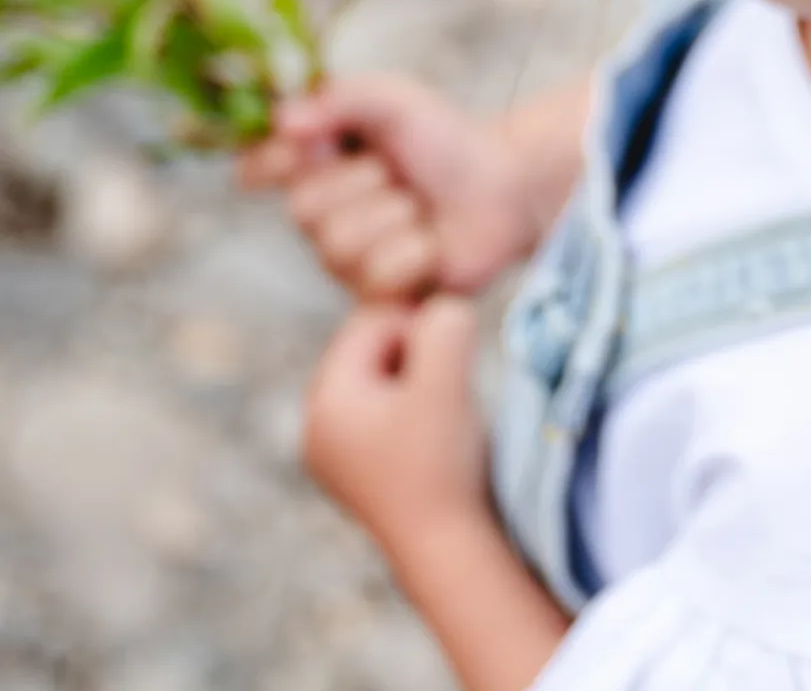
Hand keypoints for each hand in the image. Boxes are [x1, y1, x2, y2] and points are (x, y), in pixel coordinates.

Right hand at [240, 76, 577, 300]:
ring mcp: (343, 259)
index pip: (255, 166)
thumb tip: (283, 120)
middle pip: (304, 208)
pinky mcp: (377, 294)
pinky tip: (432, 241)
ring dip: (397, 213)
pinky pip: (379, 275)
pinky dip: (418, 249)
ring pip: (343, 243)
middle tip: (397, 171)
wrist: (501, 184)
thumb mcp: (394, 101)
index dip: (274, 159)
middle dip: (365, 181)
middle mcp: (318, 214)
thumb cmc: (444, 139)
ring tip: (420, 205)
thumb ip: (340, 99)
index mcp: (311, 162)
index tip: (315, 142)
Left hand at [305, 302, 571, 690]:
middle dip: (414, 356)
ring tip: (444, 417)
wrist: (448, 551)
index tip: (447, 358)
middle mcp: (317, 429)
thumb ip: (443, 323)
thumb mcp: (446, 378)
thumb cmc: (442, 463)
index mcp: (324, 402)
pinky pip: (388, 415)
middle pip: (371, 352)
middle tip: (447, 389)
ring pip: (384, 382)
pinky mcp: (362, 474)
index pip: (368, 325)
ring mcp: (337, 456)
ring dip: (419, 383)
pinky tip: (438, 440)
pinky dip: (417, 412)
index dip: (414, 327)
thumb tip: (441, 306)